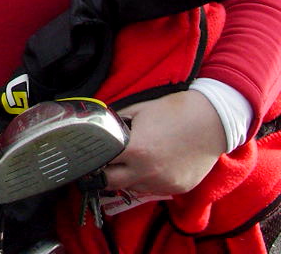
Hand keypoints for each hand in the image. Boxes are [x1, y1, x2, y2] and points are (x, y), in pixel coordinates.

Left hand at [103, 90, 225, 195]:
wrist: (213, 120)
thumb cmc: (172, 110)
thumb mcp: (137, 109)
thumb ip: (115, 122)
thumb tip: (98, 128)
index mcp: (135, 150)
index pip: (100, 163)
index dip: (91, 158)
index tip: (86, 155)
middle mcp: (147, 172)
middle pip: (110, 183)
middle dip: (102, 174)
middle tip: (101, 163)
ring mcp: (163, 183)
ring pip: (132, 187)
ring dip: (126, 177)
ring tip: (130, 160)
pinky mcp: (177, 188)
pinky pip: (153, 189)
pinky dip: (146, 179)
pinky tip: (152, 164)